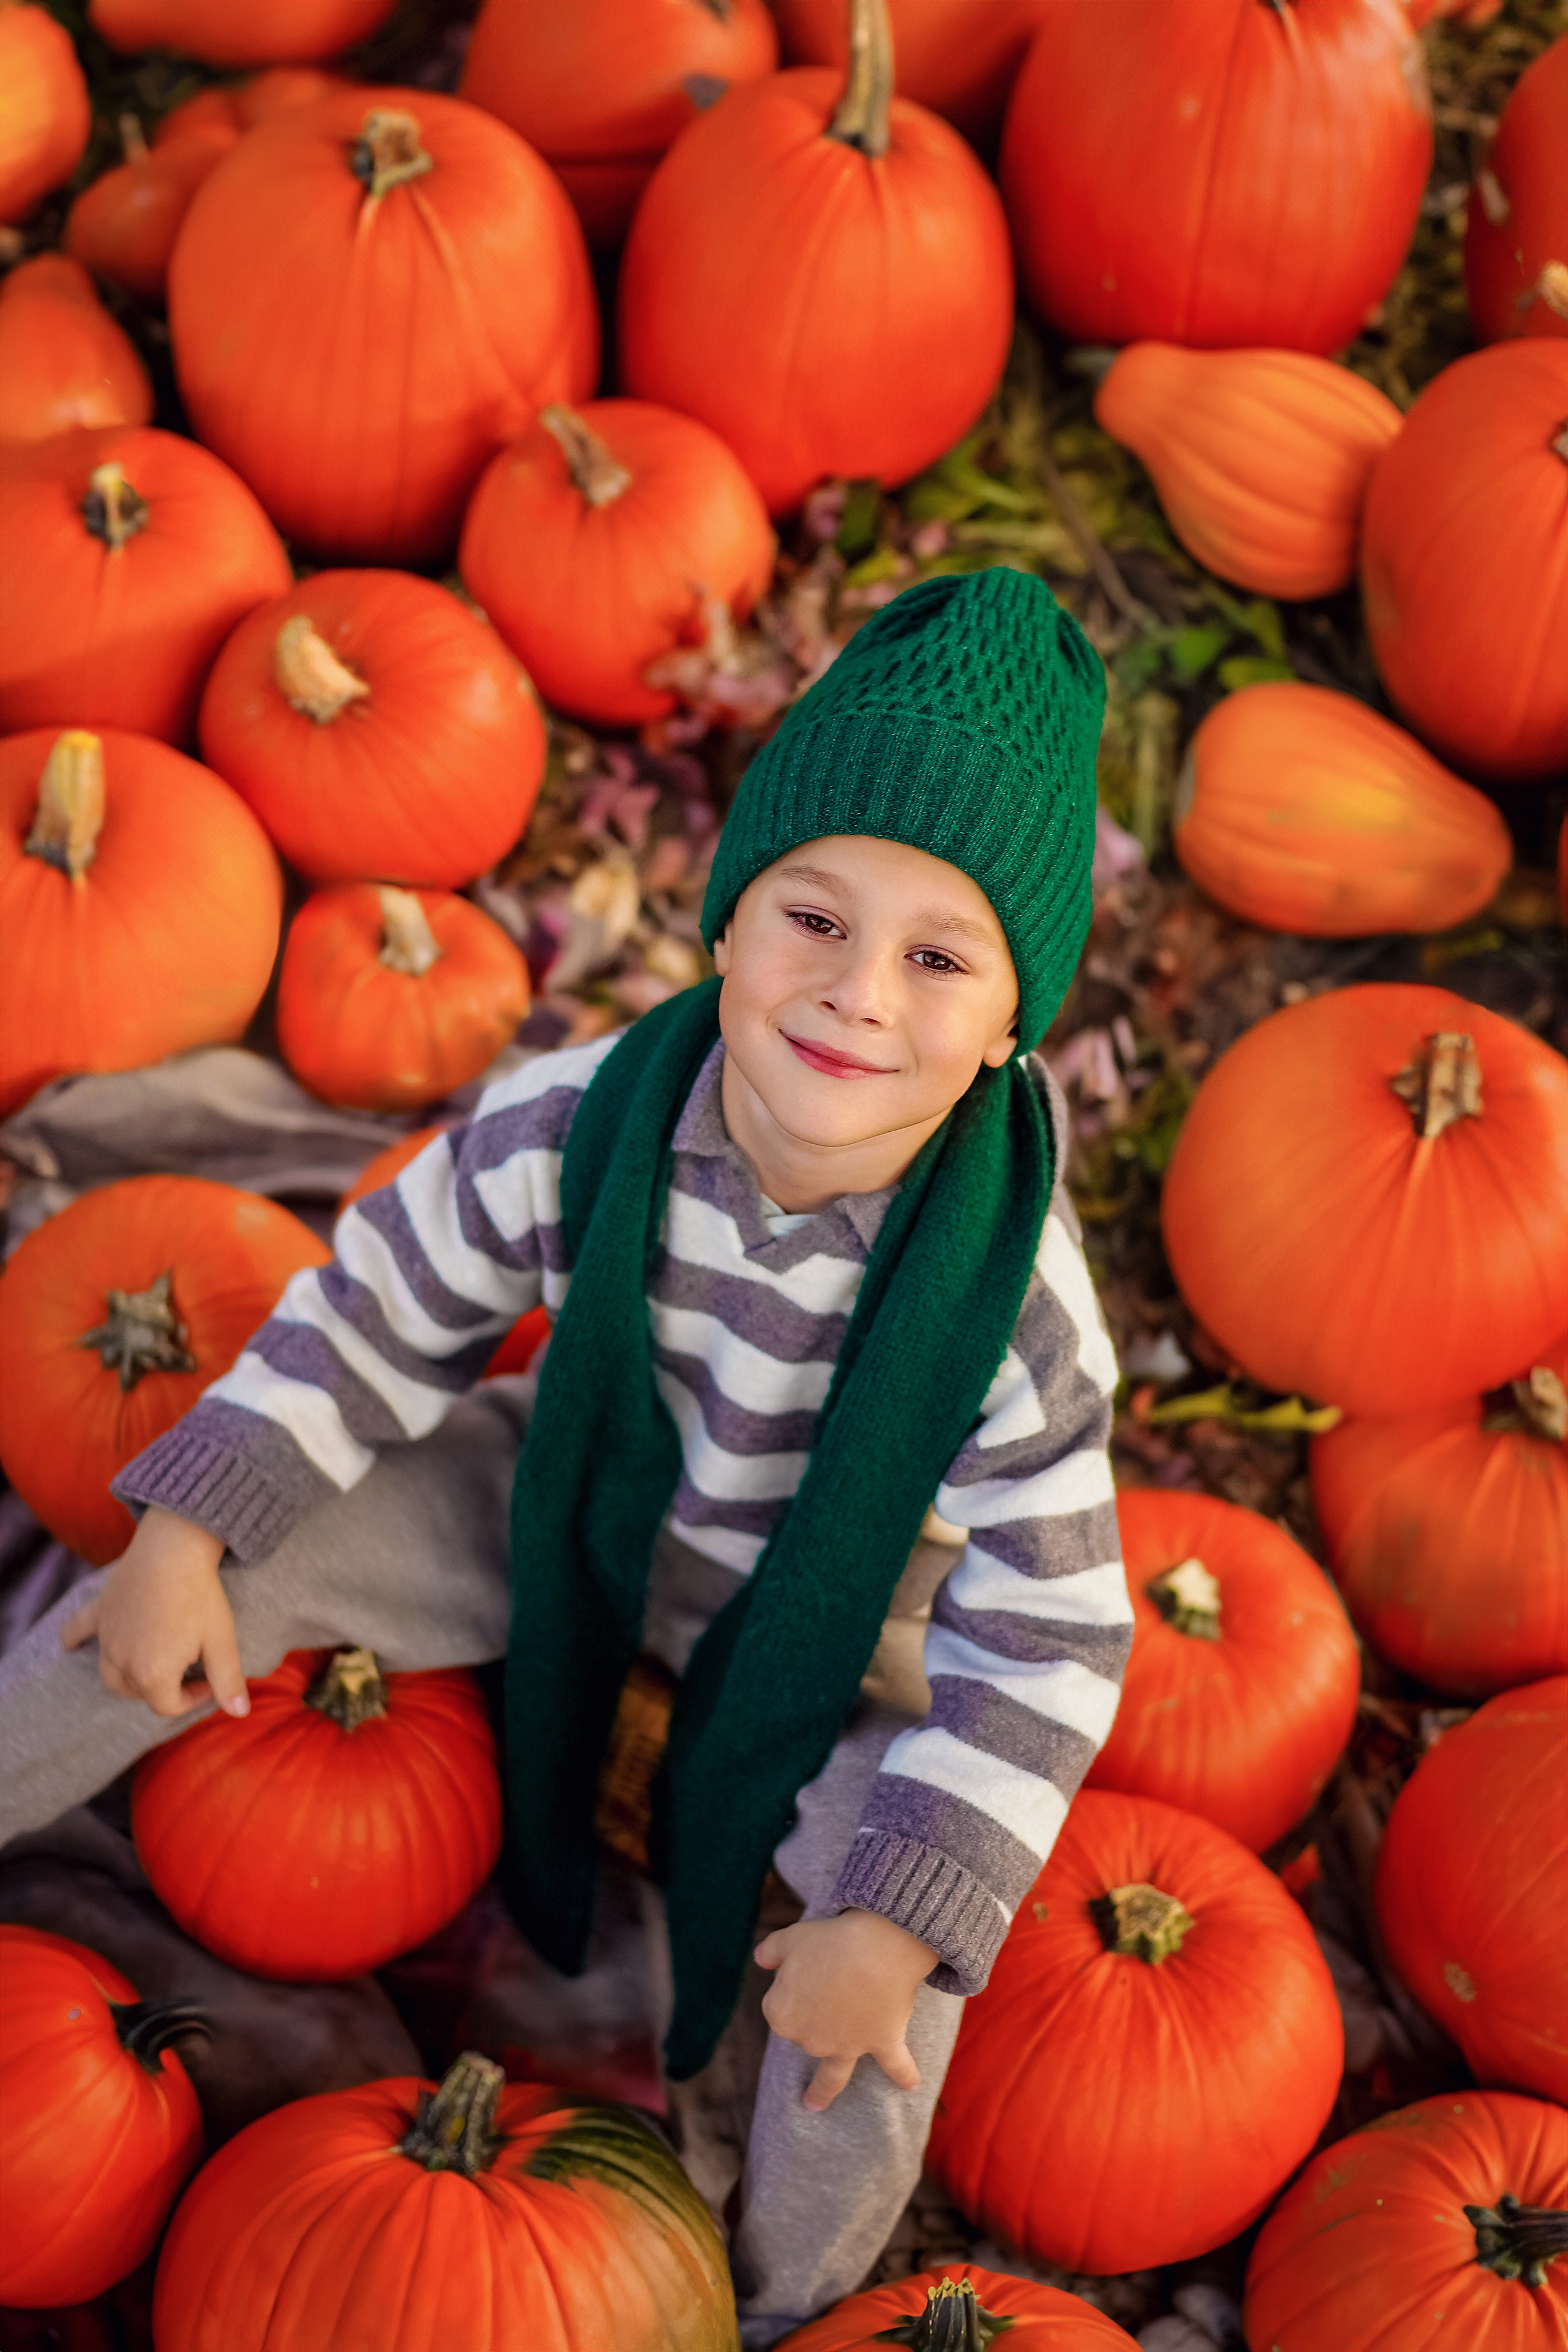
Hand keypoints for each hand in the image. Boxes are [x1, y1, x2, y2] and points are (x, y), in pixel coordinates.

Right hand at [61, 1507, 246, 1719]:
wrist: (174, 1549)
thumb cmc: (201, 1596)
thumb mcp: (222, 1642)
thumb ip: (228, 1681)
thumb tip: (240, 1712)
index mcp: (153, 1674)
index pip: (168, 1706)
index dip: (192, 1699)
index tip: (208, 1680)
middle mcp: (123, 1660)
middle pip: (138, 1692)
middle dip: (162, 1690)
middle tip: (184, 1670)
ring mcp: (107, 1636)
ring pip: (110, 1673)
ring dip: (128, 1678)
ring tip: (147, 1671)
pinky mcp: (99, 1611)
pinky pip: (79, 1630)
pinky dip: (74, 1639)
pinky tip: (68, 1645)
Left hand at [754, 1908, 937, 2111]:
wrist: (874, 1950)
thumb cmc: (828, 1942)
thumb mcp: (789, 1938)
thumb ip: (769, 1951)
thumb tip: (760, 1959)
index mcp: (781, 2016)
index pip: (780, 2004)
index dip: (794, 1980)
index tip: (810, 1963)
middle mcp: (811, 2041)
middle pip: (807, 2030)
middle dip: (815, 2010)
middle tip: (833, 1975)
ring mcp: (847, 2047)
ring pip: (832, 2076)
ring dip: (822, 2092)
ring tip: (813, 2105)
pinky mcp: (882, 2042)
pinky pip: (895, 2065)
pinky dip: (905, 2075)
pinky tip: (911, 2085)